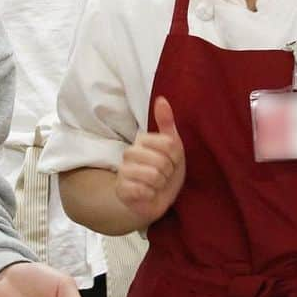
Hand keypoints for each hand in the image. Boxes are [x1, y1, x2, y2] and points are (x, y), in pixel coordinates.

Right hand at [115, 96, 185, 223]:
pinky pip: (144, 190)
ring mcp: (122, 171)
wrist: (155, 198)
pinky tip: (148, 194)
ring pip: (153, 176)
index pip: (169, 144)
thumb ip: (166, 123)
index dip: (176, 157)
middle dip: (168, 172)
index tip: (172, 161)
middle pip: (161, 161)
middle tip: (163, 175)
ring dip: (160, 185)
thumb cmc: (165, 170)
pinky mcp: (121, 189)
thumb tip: (161, 99)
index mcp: (141, 139)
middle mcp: (129, 152)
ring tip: (156, 184)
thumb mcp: (172, 146)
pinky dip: (151, 195)